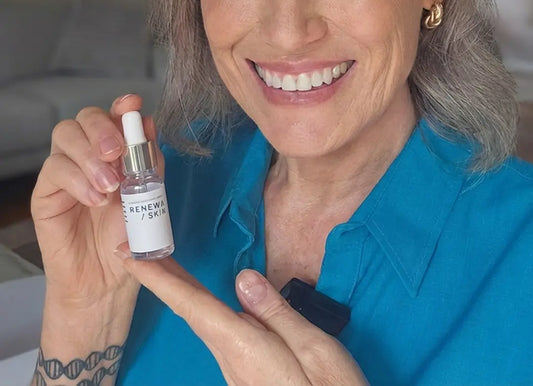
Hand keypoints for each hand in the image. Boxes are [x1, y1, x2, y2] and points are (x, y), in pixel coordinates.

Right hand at [32, 94, 162, 306]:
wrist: (108, 279)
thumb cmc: (128, 236)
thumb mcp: (148, 195)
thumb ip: (148, 161)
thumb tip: (149, 124)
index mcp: (115, 150)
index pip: (112, 115)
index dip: (121, 106)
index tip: (132, 105)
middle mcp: (88, 154)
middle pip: (85, 117)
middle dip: (103, 128)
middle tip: (117, 152)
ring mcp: (64, 170)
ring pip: (65, 135)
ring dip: (90, 156)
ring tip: (110, 186)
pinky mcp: (45, 193)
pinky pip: (54, 170)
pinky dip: (77, 180)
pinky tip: (95, 199)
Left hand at [116, 248, 367, 384]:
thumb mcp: (316, 350)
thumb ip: (278, 313)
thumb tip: (243, 278)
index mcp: (244, 346)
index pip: (192, 305)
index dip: (159, 279)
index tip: (130, 258)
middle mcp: (232, 356)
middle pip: (190, 310)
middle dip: (161, 279)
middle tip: (136, 250)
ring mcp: (236, 368)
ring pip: (202, 320)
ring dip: (179, 290)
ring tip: (165, 263)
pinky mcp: (246, 372)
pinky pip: (218, 330)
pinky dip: (200, 305)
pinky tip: (201, 298)